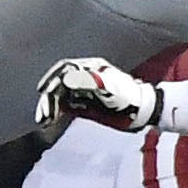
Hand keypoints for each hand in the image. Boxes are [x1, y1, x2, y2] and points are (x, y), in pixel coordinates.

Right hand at [36, 57, 160, 132]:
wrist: (143, 113)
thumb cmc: (129, 97)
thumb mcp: (110, 87)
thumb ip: (88, 80)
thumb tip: (66, 77)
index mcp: (90, 68)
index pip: (64, 69)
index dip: (51, 78)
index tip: (44, 91)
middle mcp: (84, 77)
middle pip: (59, 84)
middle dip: (48, 98)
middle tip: (44, 114)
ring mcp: (84, 91)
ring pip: (59, 95)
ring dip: (49, 106)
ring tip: (44, 119)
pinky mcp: (84, 104)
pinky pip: (65, 106)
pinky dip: (56, 112)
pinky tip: (51, 120)